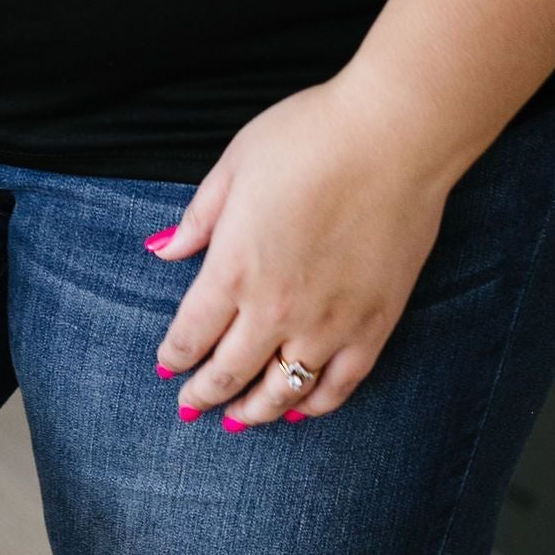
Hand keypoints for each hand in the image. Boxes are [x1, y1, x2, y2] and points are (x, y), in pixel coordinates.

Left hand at [148, 70, 455, 429]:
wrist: (392, 136)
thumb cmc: (309, 137)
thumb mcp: (235, 163)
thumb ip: (198, 217)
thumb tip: (161, 250)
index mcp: (233, 267)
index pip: (191, 334)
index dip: (175, 356)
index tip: (167, 365)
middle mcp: (275, 309)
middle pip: (230, 373)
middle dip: (205, 394)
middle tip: (192, 406)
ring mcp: (328, 325)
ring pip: (281, 393)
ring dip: (255, 412)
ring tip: (239, 418)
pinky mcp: (373, 327)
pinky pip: (338, 388)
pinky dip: (313, 406)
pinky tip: (300, 408)